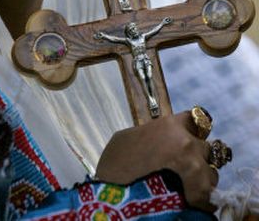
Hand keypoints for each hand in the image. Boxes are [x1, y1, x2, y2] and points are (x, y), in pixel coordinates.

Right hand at [95, 111, 217, 211]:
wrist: (113, 194)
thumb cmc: (115, 165)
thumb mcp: (128, 138)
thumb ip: (153, 135)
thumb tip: (161, 141)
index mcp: (170, 125)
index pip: (198, 120)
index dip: (194, 131)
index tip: (190, 140)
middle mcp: (187, 142)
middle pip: (206, 149)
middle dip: (198, 159)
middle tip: (184, 172)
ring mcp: (195, 167)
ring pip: (212, 174)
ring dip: (203, 181)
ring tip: (189, 191)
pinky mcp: (199, 193)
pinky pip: (211, 196)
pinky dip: (204, 201)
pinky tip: (194, 205)